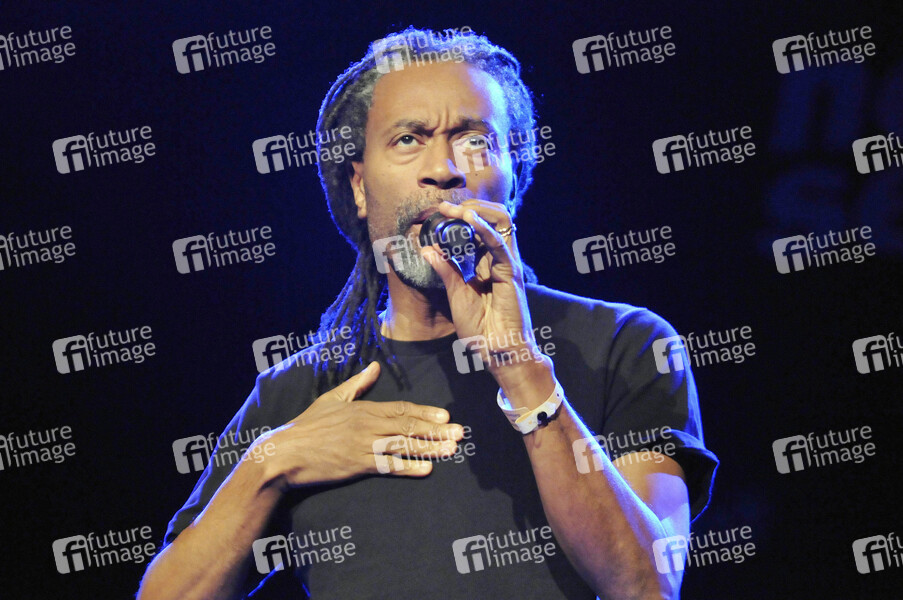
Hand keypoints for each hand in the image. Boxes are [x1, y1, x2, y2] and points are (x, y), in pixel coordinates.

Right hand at [260, 362, 463, 489]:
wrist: (286, 453)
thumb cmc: (308, 425)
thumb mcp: (333, 398)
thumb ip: (357, 384)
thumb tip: (374, 366)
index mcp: (363, 409)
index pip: (401, 409)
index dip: (425, 413)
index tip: (446, 416)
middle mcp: (367, 426)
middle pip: (408, 426)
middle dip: (436, 430)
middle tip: (460, 434)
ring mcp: (363, 446)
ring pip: (403, 445)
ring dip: (429, 448)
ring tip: (451, 450)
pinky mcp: (357, 466)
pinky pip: (387, 466)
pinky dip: (407, 467)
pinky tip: (426, 469)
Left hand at [420, 200, 554, 406]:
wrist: (498, 351)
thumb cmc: (481, 328)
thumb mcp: (456, 294)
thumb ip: (446, 270)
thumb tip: (427, 249)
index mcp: (485, 263)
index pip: (477, 229)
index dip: (459, 217)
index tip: (437, 212)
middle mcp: (498, 259)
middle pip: (492, 218)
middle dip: (469, 207)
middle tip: (445, 207)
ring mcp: (507, 263)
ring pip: (501, 221)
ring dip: (477, 210)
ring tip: (456, 209)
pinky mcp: (511, 272)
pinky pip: (499, 244)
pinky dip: (484, 228)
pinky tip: (469, 219)